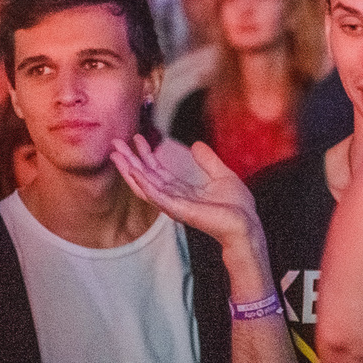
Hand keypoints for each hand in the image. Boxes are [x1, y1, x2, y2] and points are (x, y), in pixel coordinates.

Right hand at [108, 134, 257, 247]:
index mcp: (182, 191)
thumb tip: (196, 145)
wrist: (246, 224)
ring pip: (146, 186)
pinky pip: (157, 195)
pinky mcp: (179, 210)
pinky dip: (144, 183)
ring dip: (130, 170)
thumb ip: (208, 161)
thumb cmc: (237, 207)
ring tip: (117, 155)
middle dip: (130, 161)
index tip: (136, 139)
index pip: (158, 172)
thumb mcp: (222, 175)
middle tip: (115, 145)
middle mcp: (174, 199)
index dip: (146, 156)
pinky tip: (133, 171)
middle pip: (146, 178)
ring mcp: (174, 205)